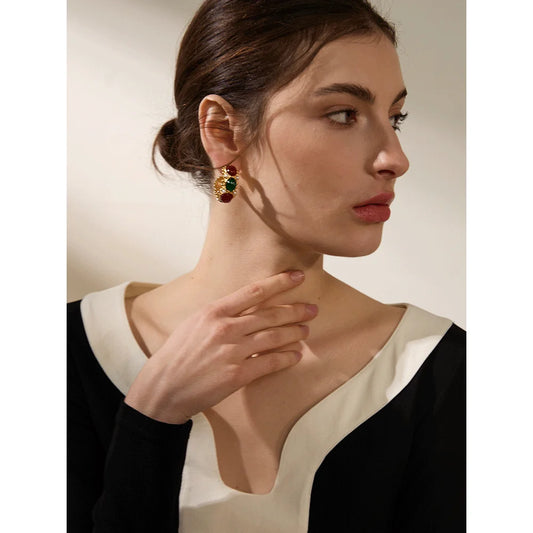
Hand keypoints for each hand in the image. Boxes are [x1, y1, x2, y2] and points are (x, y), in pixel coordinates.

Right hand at [125, 270, 317, 423]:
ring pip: (273, 337)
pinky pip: (270, 363)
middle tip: (312, 309)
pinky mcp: (237, 374)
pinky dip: (286, 358)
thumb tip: (243, 305)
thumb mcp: (194, 323)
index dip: (279, 283)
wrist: (164, 387)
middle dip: (295, 310)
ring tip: (305, 330)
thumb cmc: (177, 355)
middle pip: (269, 314)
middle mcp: (225, 328)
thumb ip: (220, 313)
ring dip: (294, 333)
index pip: (254, 291)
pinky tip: (295, 355)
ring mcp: (232, 351)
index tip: (297, 277)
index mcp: (214, 311)